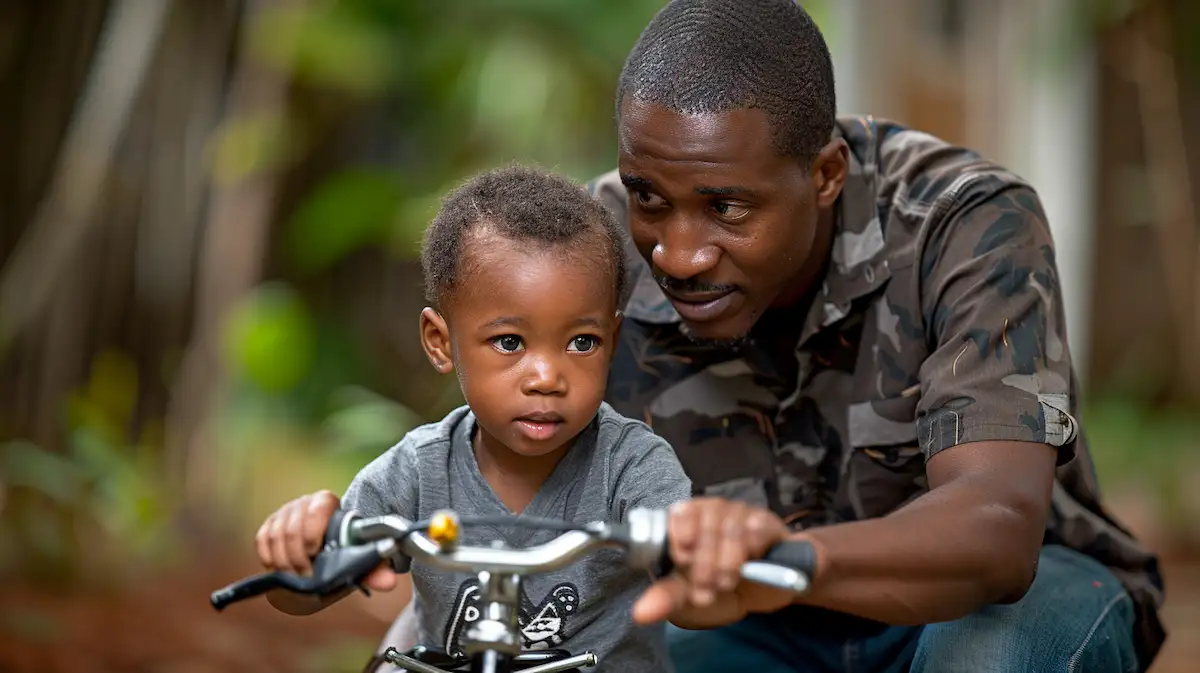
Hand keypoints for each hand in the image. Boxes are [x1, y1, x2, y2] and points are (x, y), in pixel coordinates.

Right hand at [255, 489, 395, 591]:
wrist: (330, 542)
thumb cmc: (347, 547)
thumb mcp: (361, 556)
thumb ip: (375, 567)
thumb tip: (388, 583)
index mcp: (328, 503)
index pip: (317, 507)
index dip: (312, 532)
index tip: (315, 555)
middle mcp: (303, 503)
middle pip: (291, 527)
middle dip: (297, 556)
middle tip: (305, 575)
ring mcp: (284, 513)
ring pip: (275, 535)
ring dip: (283, 560)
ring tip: (295, 575)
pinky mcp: (270, 525)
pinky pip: (262, 538)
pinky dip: (269, 556)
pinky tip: (280, 568)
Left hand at [632, 497, 793, 627]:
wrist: (757, 593)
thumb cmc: (714, 587)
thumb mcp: (687, 596)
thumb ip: (665, 598)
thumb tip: (640, 614)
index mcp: (685, 520)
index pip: (678, 514)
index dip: (680, 538)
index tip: (683, 561)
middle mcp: (711, 510)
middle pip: (705, 527)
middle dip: (704, 564)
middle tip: (705, 590)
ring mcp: (739, 513)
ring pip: (731, 528)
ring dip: (728, 561)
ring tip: (726, 583)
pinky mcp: (766, 522)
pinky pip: (759, 525)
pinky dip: (753, 544)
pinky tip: (751, 558)